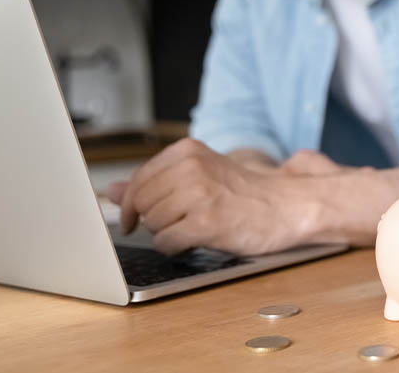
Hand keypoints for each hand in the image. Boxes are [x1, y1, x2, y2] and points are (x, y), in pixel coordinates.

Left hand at [109, 139, 315, 254]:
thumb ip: (155, 180)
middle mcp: (191, 168)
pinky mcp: (206, 223)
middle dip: (150, 219)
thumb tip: (112, 190)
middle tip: (172, 224)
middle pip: (140, 203)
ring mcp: (199, 195)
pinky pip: (166, 242)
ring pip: (152, 224)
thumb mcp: (201, 174)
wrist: (285, 206)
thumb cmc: (243, 192)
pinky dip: (175, 247)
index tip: (132, 217)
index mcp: (187, 150)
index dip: (131, 204)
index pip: (138, 179)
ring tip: (192, 227)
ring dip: (166, 232)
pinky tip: (194, 240)